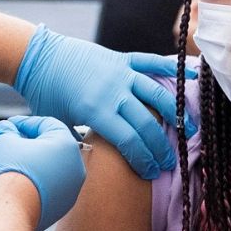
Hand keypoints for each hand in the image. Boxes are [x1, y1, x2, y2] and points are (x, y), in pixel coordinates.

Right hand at [0, 115, 85, 230]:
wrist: (10, 211)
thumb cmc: (9, 172)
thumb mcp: (4, 141)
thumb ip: (9, 131)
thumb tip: (7, 129)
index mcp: (66, 143)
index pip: (46, 124)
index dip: (24, 123)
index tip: (9, 127)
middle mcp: (75, 166)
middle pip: (50, 147)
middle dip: (27, 144)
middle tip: (8, 145)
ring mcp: (72, 189)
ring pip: (50, 169)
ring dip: (31, 164)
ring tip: (8, 165)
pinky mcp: (63, 206)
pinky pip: (49, 188)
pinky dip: (35, 183)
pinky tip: (17, 184)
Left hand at [12, 26, 192, 179]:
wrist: (39, 57)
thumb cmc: (45, 94)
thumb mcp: (57, 124)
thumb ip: (77, 142)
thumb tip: (93, 163)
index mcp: (95, 110)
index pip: (129, 141)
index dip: (144, 159)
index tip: (153, 173)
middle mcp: (112, 92)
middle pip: (147, 123)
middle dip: (161, 146)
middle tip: (170, 162)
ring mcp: (120, 73)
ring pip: (157, 94)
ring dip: (177, 113)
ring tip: (191, 129)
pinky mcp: (122, 58)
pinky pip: (150, 62)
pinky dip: (171, 68)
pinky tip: (191, 77)